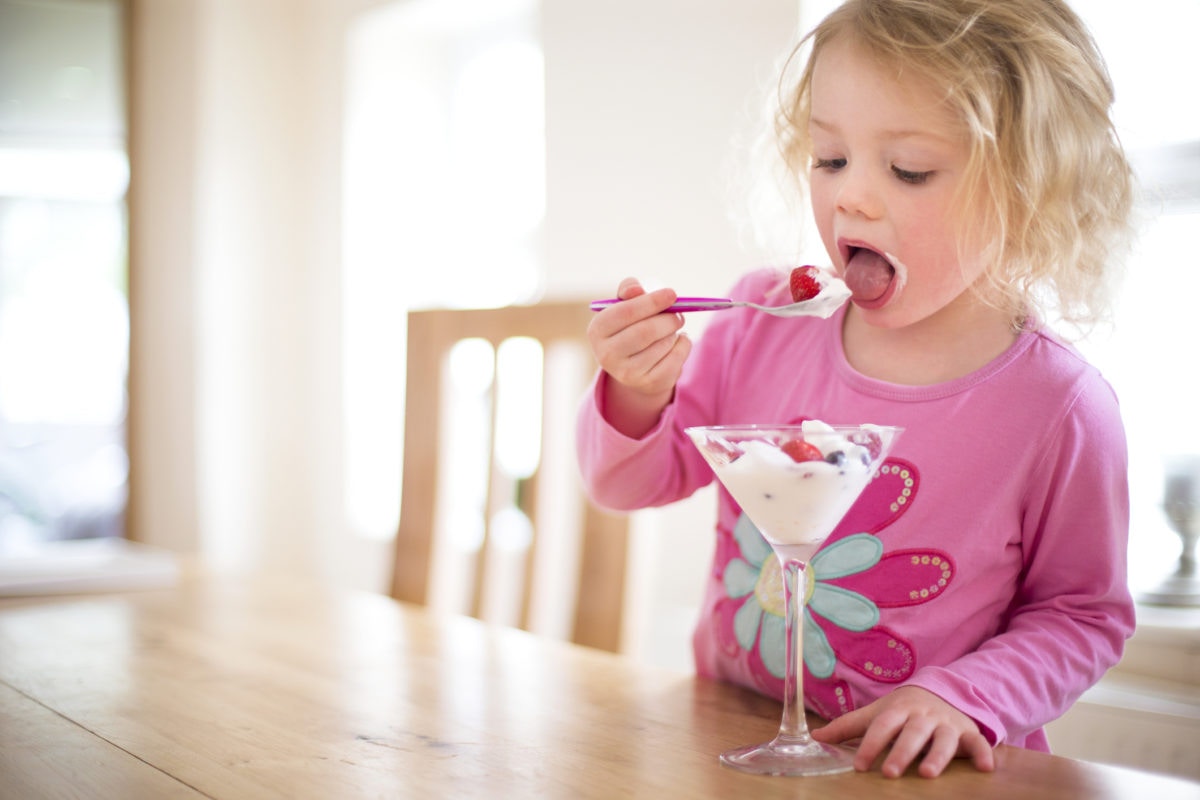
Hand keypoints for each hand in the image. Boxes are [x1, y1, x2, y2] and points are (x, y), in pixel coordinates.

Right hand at [587, 278, 690, 437]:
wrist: (632, 366)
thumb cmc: (629, 326)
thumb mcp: (624, 305)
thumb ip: (629, 290)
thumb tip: (636, 289)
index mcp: (597, 330)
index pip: (625, 312)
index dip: (651, 301)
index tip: (672, 294)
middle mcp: (606, 355)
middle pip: (646, 331)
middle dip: (668, 319)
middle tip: (678, 314)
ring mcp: (627, 373)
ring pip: (664, 344)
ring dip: (674, 332)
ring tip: (670, 330)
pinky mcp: (649, 384)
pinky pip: (676, 358)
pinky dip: (683, 345)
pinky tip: (676, 343)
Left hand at [810, 686, 995, 777]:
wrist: (943, 692)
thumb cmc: (904, 709)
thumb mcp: (877, 712)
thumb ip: (848, 726)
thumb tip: (815, 738)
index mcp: (898, 709)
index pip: (882, 725)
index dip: (870, 744)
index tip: (859, 765)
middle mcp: (922, 715)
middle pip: (911, 733)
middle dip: (901, 752)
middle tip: (890, 772)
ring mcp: (947, 723)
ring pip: (943, 739)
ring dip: (937, 756)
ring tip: (927, 774)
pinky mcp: (968, 733)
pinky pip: (978, 742)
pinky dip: (983, 753)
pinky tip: (986, 768)